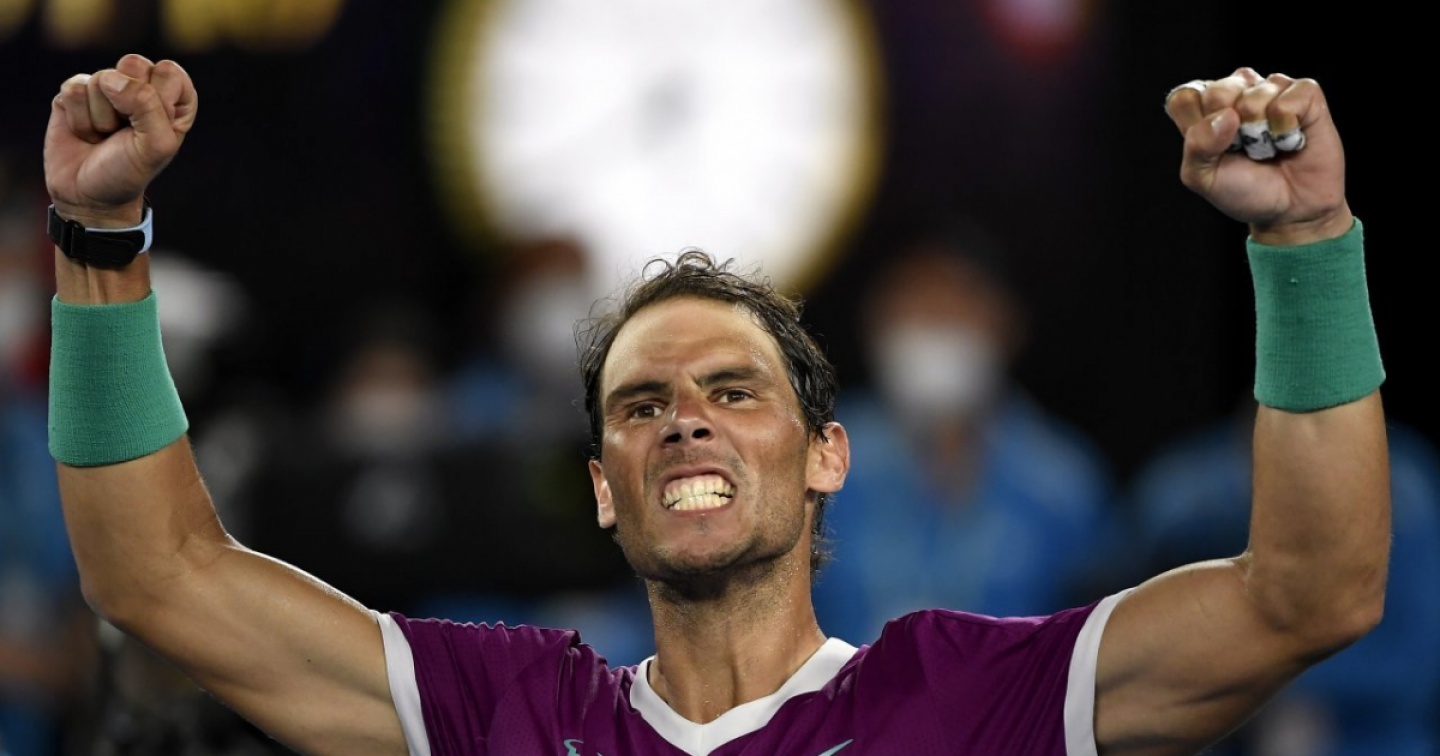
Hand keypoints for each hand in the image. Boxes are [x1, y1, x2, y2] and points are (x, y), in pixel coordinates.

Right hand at [44, 54, 197, 227]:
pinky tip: (85, 133)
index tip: (152, 128)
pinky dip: (79, 118)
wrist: (89, 195)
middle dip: (127, 103)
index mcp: (173, 99)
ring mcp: (107, 89)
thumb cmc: (130, 172)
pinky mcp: (75, 93)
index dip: (157, 100)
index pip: (169, 72)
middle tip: (126, 130)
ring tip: (105, 136)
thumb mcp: (155, 147)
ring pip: (101, 78)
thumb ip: (147, 106)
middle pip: (133, 63)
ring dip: (101, 117)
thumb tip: (112, 79)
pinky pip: (74, 89)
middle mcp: (142, 88)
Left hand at [1165, 67, 1349, 245]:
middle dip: (1229, 130)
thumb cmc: (1244, 190)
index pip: (1184, 98)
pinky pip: (1290, 97)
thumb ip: (1196, 146)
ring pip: (1254, 94)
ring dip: (1261, 132)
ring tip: (1269, 146)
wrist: (1290, 211)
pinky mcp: (1305, 93)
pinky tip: (1291, 137)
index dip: (1196, 126)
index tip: (1213, 150)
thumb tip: (1226, 115)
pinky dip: (1289, 125)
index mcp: (1204, 107)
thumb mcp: (1203, 177)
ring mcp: (1271, 88)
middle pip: (1217, 91)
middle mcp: (1236, 91)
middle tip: (1244, 148)